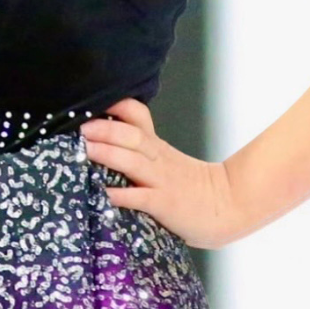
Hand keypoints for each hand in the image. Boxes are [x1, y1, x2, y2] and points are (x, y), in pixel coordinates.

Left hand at [81, 98, 232, 249]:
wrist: (229, 206)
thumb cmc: (192, 187)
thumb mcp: (167, 160)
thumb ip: (142, 152)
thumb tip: (102, 143)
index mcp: (157, 147)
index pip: (138, 116)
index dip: (116, 106)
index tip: (93, 103)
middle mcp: (158, 159)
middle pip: (132, 135)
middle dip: (105, 129)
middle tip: (80, 128)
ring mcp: (162, 182)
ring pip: (133, 162)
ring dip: (107, 154)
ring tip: (85, 150)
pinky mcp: (165, 205)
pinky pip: (141, 198)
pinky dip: (122, 195)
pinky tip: (104, 194)